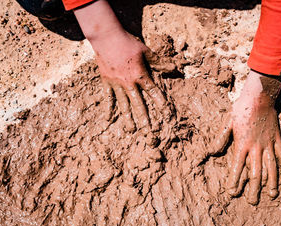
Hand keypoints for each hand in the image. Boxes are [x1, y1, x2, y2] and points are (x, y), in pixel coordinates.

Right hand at [74, 1, 168, 132]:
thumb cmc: (128, 43)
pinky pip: (108, 98)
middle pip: (139, 104)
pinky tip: (108, 119)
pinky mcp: (107, 82)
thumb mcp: (145, 51)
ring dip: (128, 118)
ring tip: (132, 130)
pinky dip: (109, 108)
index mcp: (140, 75)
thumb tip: (174, 67)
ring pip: (124, 104)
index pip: (153, 92)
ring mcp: (116, 84)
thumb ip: (159, 62)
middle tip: (149, 132)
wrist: (106, 38)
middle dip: (144, 119)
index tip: (167, 115)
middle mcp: (128, 83)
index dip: (161, 103)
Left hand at [207, 70, 280, 204]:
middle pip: (255, 173)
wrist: (259, 96)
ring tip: (272, 195)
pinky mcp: (277, 139)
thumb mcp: (227, 122)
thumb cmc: (241, 109)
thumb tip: (213, 153)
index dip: (235, 182)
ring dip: (271, 182)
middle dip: (253, 189)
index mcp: (242, 144)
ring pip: (271, 167)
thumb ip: (221, 138)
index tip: (232, 193)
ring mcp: (268, 144)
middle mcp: (256, 148)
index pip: (237, 168)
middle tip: (252, 202)